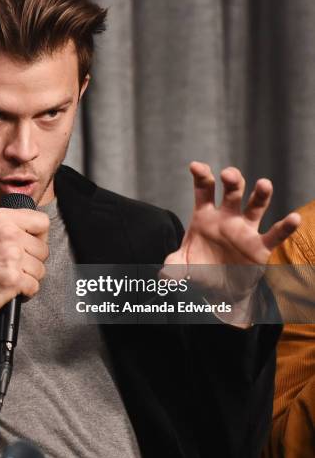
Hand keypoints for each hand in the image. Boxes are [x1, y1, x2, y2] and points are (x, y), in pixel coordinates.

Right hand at [0, 208, 48, 320]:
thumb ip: (12, 223)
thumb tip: (34, 226)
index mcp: (4, 219)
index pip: (42, 222)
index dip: (40, 236)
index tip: (30, 244)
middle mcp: (9, 235)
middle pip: (44, 249)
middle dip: (33, 260)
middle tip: (16, 264)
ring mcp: (12, 258)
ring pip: (41, 269)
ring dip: (29, 277)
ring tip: (12, 275)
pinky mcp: (14, 279)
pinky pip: (35, 286)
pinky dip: (26, 291)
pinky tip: (13, 287)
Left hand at [163, 163, 300, 317]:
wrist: (217, 291)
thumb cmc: (198, 270)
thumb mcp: (180, 267)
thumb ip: (172, 266)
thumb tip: (164, 276)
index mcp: (203, 215)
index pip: (203, 189)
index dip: (201, 175)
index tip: (196, 166)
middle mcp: (226, 217)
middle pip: (231, 191)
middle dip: (231, 180)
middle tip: (228, 174)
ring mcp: (244, 230)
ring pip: (255, 206)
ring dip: (260, 194)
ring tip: (264, 184)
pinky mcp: (260, 247)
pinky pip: (274, 235)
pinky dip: (285, 227)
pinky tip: (293, 219)